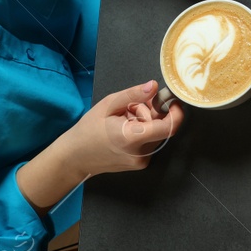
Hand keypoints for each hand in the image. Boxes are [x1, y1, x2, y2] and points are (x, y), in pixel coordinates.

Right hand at [65, 80, 184, 177]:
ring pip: (156, 134)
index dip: (175, 112)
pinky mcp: (140, 164)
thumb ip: (133, 95)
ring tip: (124, 120)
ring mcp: (141, 161)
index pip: (168, 127)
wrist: (75, 158)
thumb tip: (154, 86)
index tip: (172, 101)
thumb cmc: (88, 130)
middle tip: (131, 108)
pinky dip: (142, 132)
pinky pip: (150, 142)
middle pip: (161, 127)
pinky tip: (125, 130)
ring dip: (146, 122)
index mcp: (132, 137)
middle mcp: (140, 153)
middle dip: (151, 113)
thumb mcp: (108, 105)